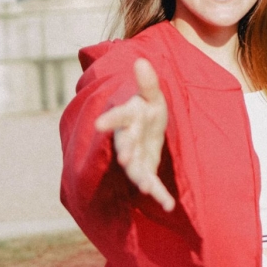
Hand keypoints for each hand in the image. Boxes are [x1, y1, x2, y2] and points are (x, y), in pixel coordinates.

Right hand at [94, 58, 174, 211]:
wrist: (148, 128)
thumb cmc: (148, 109)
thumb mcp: (152, 96)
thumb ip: (148, 83)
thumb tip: (141, 61)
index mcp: (129, 117)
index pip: (118, 117)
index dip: (109, 121)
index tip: (98, 124)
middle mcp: (128, 138)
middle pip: (125, 145)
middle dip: (126, 152)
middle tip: (126, 161)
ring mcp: (136, 156)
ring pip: (135, 168)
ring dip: (140, 177)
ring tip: (146, 187)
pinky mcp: (146, 170)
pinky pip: (151, 182)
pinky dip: (159, 194)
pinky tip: (168, 205)